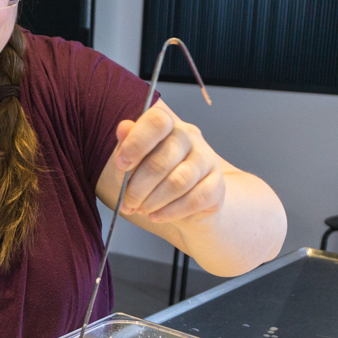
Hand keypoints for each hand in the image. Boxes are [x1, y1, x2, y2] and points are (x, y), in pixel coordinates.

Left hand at [112, 102, 225, 224]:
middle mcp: (190, 137)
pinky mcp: (216, 185)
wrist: (180, 204)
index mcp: (167, 125)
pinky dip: (171, 212)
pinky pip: (195, 199)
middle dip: (138, 187)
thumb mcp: (132, 162)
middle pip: (162, 160)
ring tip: (141, 210)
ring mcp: (206, 159)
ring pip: (178, 182)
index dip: (137, 142)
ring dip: (153, 201)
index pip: (157, 121)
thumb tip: (123, 128)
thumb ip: (126, 146)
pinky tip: (157, 216)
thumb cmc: (150, 178)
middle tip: (128, 203)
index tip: (121, 164)